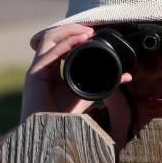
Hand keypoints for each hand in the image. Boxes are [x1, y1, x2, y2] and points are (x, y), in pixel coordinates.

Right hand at [20, 24, 133, 145]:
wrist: (50, 133)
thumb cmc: (66, 117)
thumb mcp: (90, 94)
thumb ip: (106, 84)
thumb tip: (127, 76)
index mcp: (53, 69)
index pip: (62, 44)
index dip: (76, 35)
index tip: (95, 33)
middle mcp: (43, 66)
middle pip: (54, 37)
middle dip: (72, 29)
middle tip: (92, 29)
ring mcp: (37, 69)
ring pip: (49, 38)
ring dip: (68, 31)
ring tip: (87, 32)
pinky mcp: (34, 74)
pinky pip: (50, 52)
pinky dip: (66, 43)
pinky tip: (79, 40)